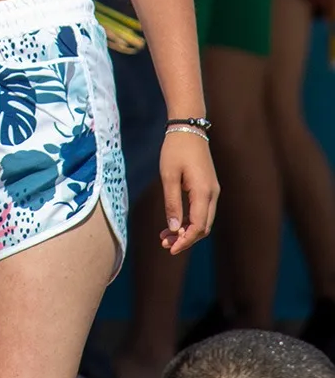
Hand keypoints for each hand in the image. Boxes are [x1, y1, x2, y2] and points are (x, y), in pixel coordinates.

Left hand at [159, 133, 219, 254]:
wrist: (188, 127)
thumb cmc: (175, 149)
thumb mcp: (168, 175)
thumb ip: (172, 203)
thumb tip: (174, 229)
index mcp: (204, 192)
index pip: (198, 226)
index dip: (185, 241)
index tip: (170, 249)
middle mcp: (213, 194)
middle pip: (203, 227)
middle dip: (185, 239)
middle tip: (164, 245)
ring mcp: (212, 190)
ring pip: (203, 220)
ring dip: (186, 230)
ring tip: (165, 237)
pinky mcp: (207, 187)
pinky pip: (201, 210)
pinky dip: (189, 219)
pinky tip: (173, 223)